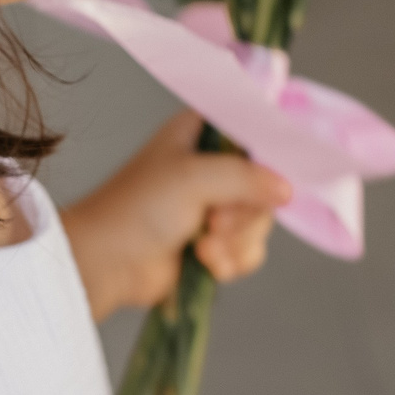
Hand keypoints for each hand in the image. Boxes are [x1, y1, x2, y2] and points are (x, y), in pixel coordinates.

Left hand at [59, 111, 291, 319]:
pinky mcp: (214, 244)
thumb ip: (247, 176)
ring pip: (260, 222)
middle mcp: (211, 167)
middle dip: (245, 211)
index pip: (254, 131)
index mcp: (201, 134)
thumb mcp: (195, 177)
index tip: (267, 176)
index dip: (269, 154)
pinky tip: (204, 262)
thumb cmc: (139, 207)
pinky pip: (249, 252)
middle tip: (214, 220)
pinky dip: (231, 261)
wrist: (107, 263)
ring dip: (236, 240)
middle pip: (266, 184)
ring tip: (203, 244)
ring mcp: (213, 207)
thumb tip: (286, 190)